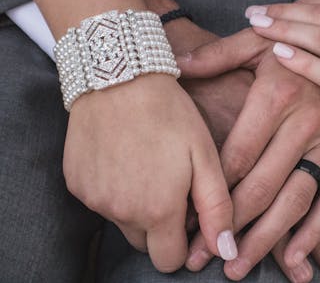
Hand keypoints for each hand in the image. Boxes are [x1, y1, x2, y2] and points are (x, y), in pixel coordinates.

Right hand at [63, 0, 237, 271]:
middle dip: (160, 227)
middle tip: (170, 186)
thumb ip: (216, 209)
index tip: (188, 215)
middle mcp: (121, 213)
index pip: (169, 261)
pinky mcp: (76, 184)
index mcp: (157, 211)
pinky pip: (100, 202)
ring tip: (148, 165)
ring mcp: (94, 199)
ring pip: (122, 222)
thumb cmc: (170, 114)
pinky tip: (124, 158)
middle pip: (145, 245)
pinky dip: (114, 190)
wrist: (120, 77)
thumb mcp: (204, 157)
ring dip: (137, 207)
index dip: (183, 244)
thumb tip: (225, 250)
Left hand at [179, 29, 319, 280]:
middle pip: (260, 186)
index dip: (211, 192)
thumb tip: (176, 67)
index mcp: (276, 96)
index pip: (236, 157)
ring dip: (267, 238)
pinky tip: (295, 256)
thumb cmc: (298, 42)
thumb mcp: (259, 40)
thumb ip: (217, 55)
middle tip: (203, 258)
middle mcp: (304, 123)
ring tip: (239, 267)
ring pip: (295, 199)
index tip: (189, 221)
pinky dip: (316, 230)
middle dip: (230, 226)